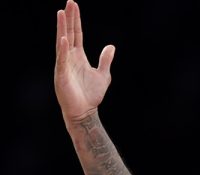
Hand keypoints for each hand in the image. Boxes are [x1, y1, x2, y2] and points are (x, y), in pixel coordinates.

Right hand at [54, 0, 114, 123]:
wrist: (85, 111)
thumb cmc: (91, 95)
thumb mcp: (103, 75)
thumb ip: (105, 60)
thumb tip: (111, 46)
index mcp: (78, 56)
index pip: (77, 34)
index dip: (76, 20)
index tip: (74, 6)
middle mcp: (69, 58)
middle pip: (69, 33)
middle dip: (68, 18)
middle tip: (69, 3)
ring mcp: (64, 65)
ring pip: (62, 43)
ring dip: (62, 28)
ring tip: (61, 13)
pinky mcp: (62, 75)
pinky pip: (62, 60)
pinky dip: (62, 50)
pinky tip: (63, 39)